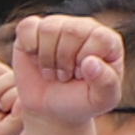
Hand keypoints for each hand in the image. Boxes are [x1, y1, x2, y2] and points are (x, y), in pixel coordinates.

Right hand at [12, 12, 124, 130]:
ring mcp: (57, 25)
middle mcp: (83, 27)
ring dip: (46, 58)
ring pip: (48, 28)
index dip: (85, 60)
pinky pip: (28, 27)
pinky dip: (29, 47)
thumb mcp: (101, 100)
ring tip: (52, 72)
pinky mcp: (33, 29)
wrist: (50, 109)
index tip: (81, 76)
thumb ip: (106, 83)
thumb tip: (90, 62)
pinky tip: (36, 60)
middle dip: (63, 61)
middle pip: (71, 30)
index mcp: (106, 40)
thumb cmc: (79, 101)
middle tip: (64, 77)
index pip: (98, 37)